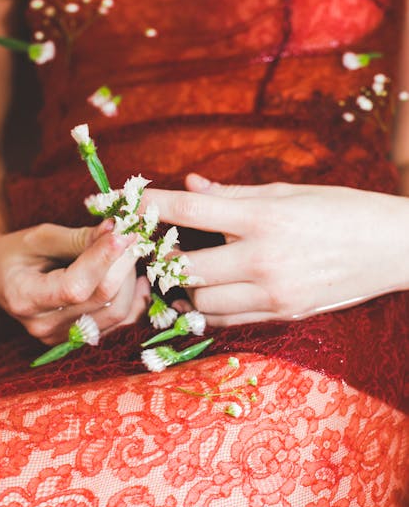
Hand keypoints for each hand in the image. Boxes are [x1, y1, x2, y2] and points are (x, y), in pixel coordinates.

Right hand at [0, 220, 149, 343]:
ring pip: (117, 313)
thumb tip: (117, 231)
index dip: (103, 259)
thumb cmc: (14, 251)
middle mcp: (43, 325)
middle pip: (102, 300)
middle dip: (123, 264)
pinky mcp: (77, 338)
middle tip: (133, 235)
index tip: (123, 232)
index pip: (75, 286)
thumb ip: (79, 237)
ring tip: (128, 252)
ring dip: (130, 279)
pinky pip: (119, 324)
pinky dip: (133, 299)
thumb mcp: (40, 236)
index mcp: (25, 297)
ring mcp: (61, 337)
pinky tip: (134, 278)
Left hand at [143, 175, 408, 325]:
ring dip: (185, 286)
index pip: (188, 213)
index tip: (124, 204)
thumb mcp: (288, 191)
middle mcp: (263, 260)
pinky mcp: (282, 315)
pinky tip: (211, 288)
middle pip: (184, 269)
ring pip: (201, 302)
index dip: (148, 207)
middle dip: (162, 258)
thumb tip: (189, 187)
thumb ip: (232, 195)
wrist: (392, 248)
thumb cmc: (340, 209)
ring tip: (185, 268)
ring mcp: (272, 294)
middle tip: (154, 246)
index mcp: (263, 218)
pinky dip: (210, 306)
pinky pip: (228, 319)